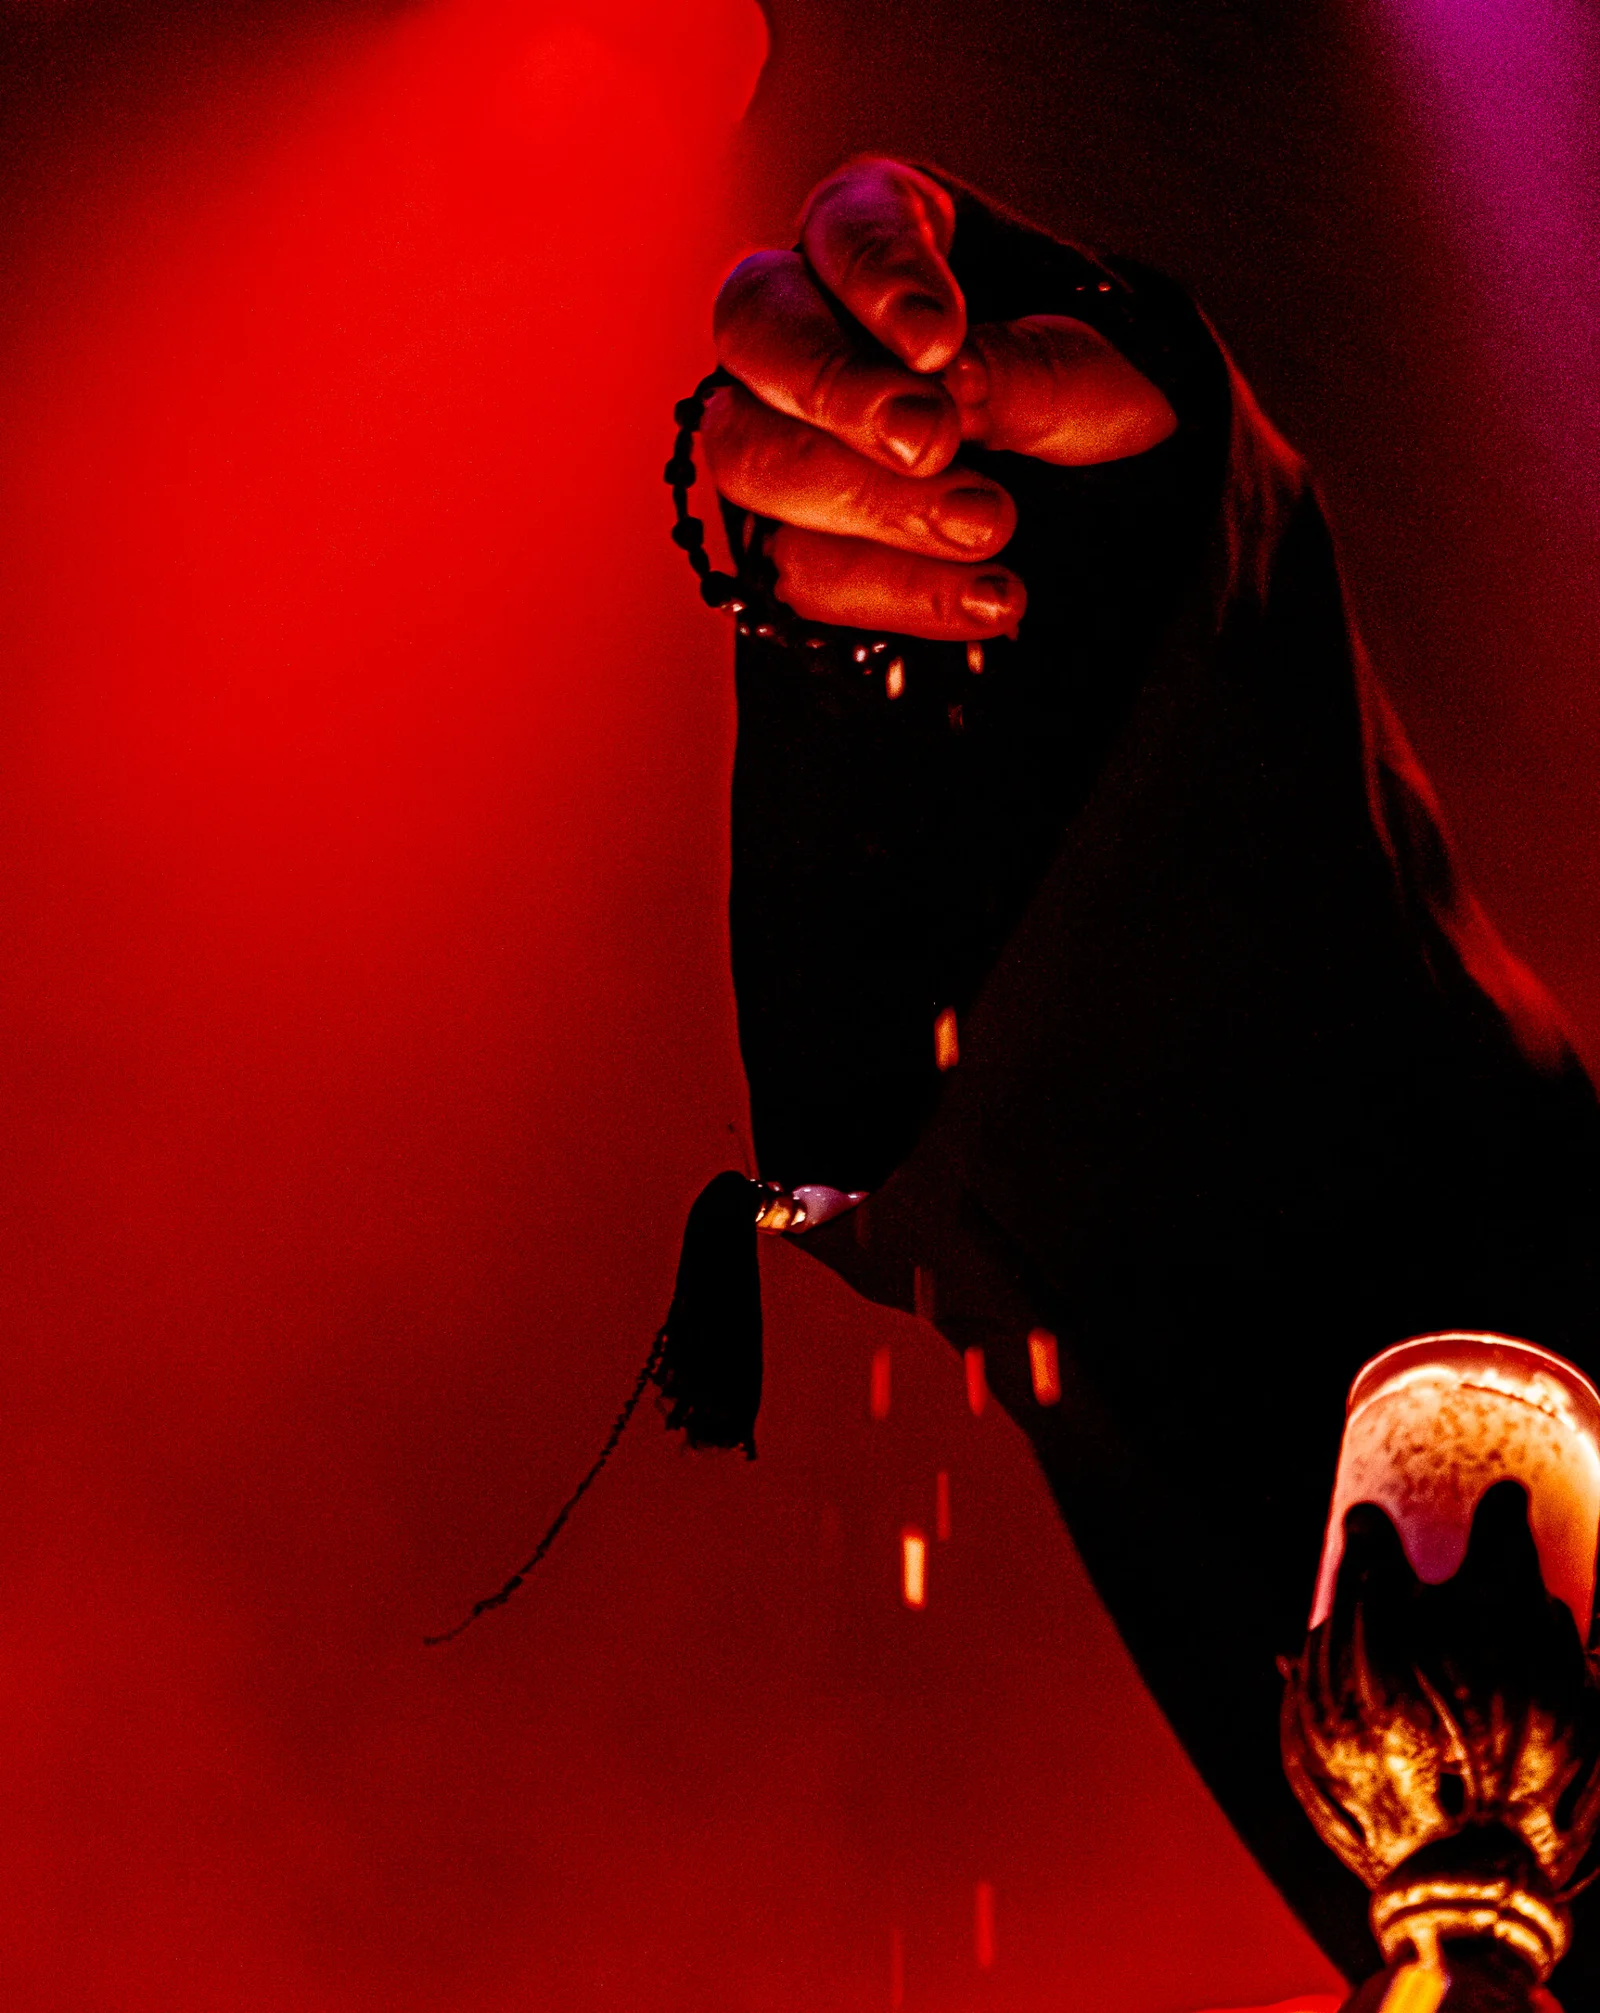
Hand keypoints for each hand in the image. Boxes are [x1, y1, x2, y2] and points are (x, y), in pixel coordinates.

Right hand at [702, 158, 1177, 642]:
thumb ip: (1031, 369)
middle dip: (836, 389)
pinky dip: (894, 590)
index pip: (845, 226)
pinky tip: (985, 598)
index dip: (878, 279)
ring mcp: (782, 435)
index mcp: (889, 238)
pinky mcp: (793, 543)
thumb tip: (955, 384)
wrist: (1127, 509)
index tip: (937, 342)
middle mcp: (810, 323)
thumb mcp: (1105, 372)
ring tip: (985, 526)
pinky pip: (801, 573)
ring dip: (865, 500)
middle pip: (755, 330)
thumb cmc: (1110, 402)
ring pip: (751, 456)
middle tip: (928, 440)